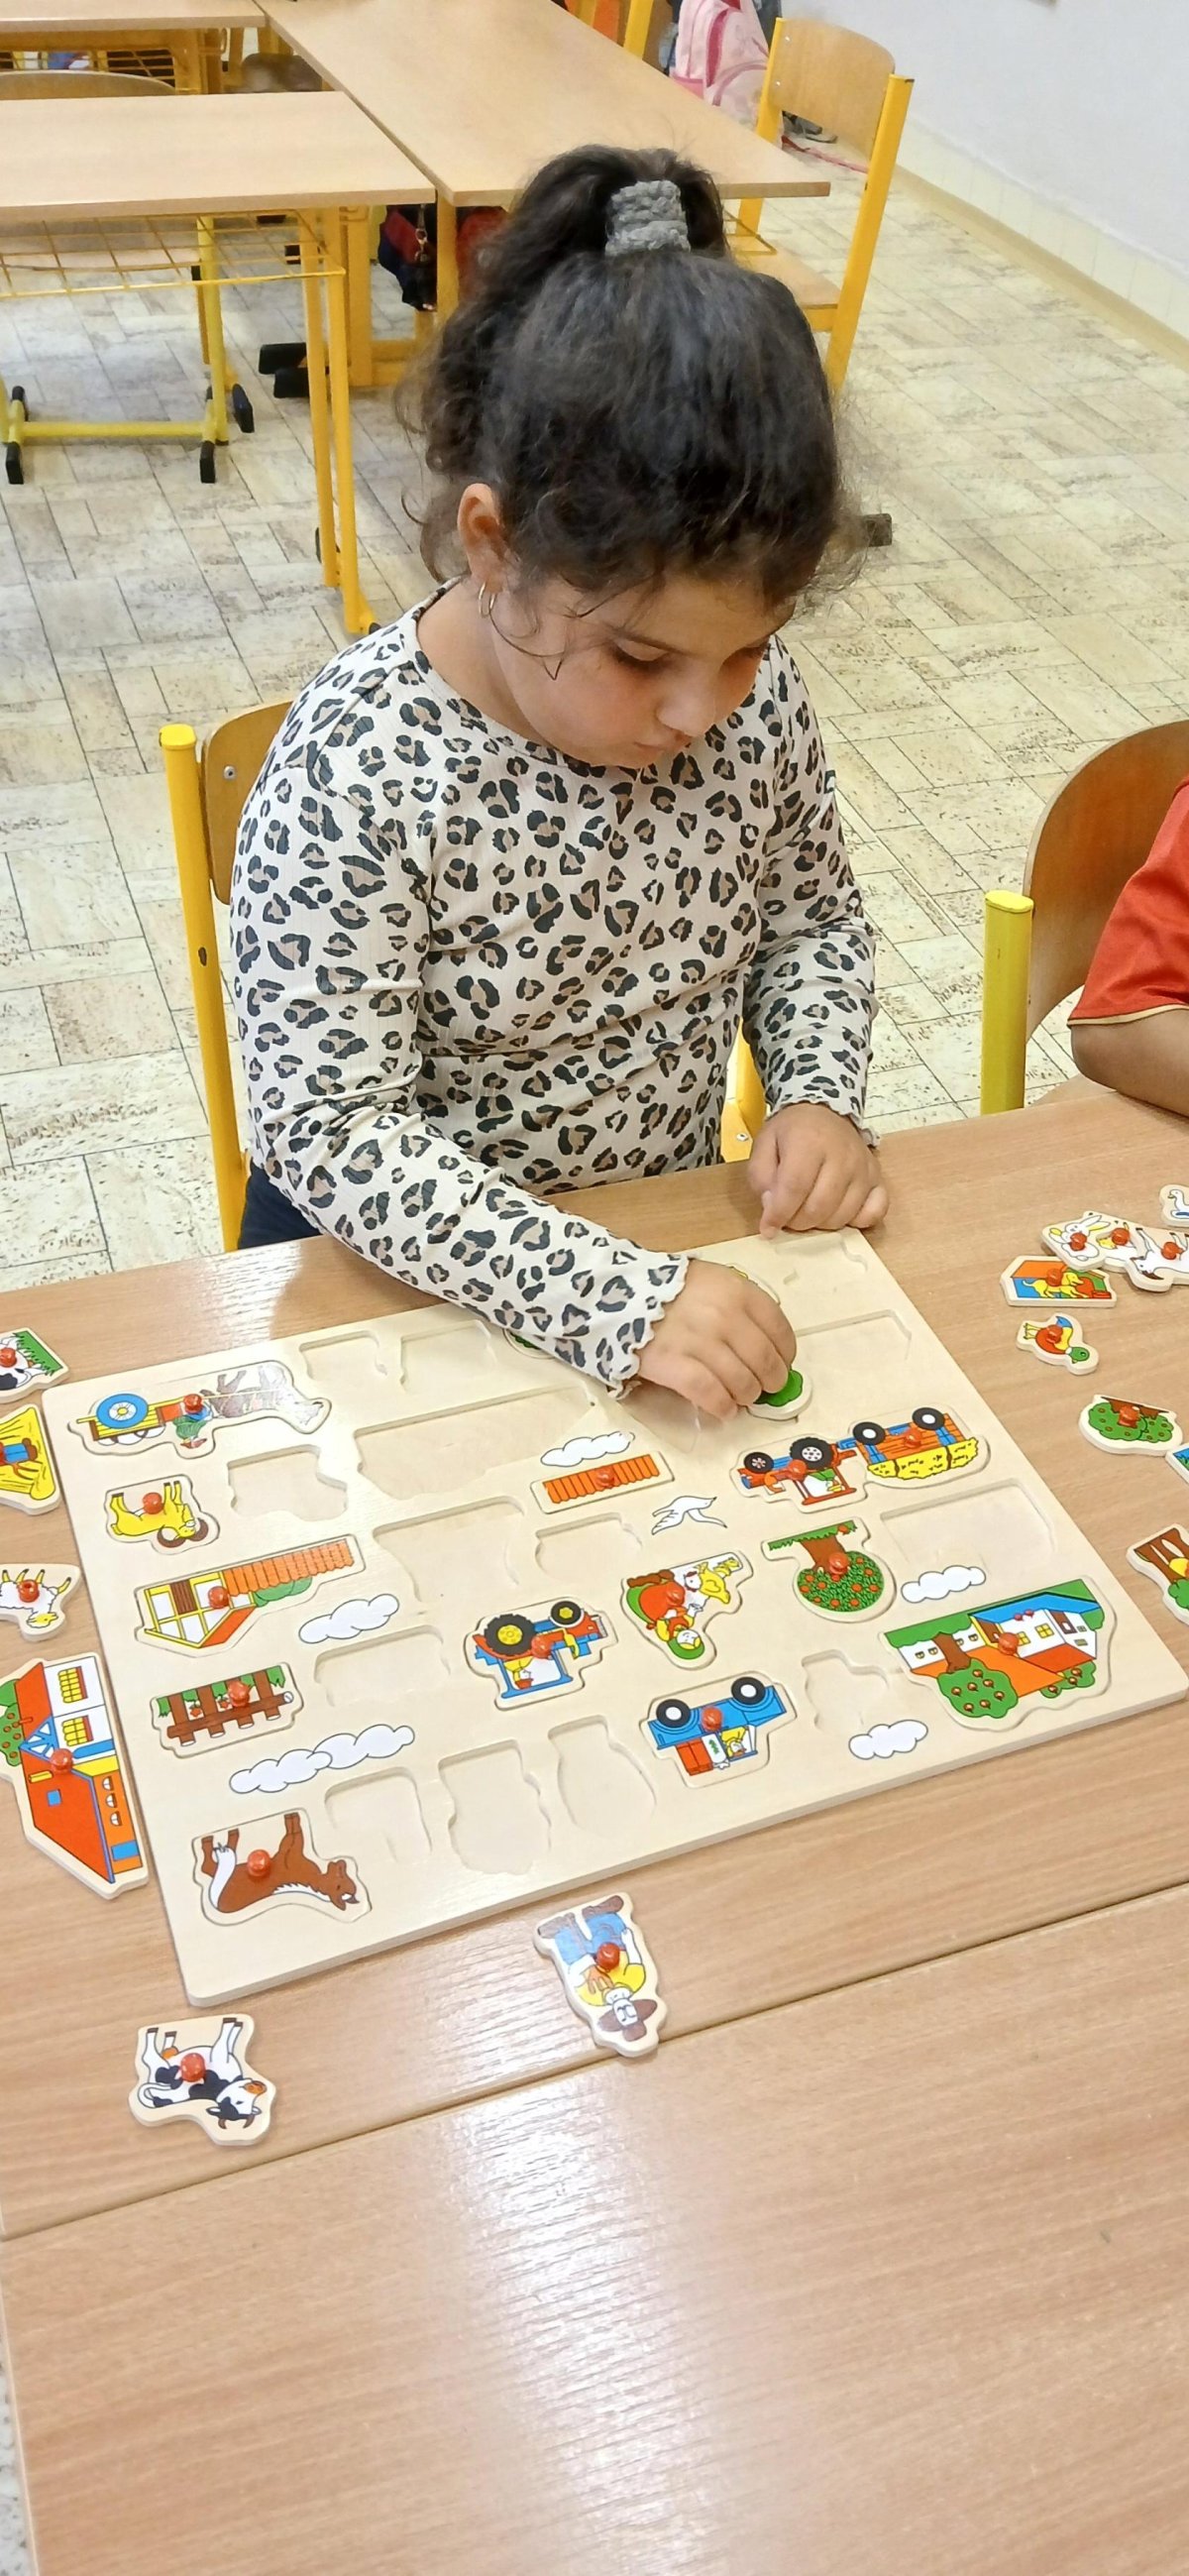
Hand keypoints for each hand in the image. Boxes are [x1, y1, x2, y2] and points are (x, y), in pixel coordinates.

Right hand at [634, 1259, 796, 1422]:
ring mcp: (698, 1342)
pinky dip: (723, 1407)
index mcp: (738, 1291)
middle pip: (764, 1361)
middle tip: (763, 1388)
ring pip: (742, 1382)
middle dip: (770, 1381)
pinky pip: (711, 1395)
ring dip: (746, 1396)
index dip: (785, 1355)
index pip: (780, 1330)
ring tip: (740, 1398)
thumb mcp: (714, 1281)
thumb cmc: (671, 1287)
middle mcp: (724, 1316)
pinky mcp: (674, 1365)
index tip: (781, 1364)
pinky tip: (724, 1410)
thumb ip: (742, 1306)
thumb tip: (769, 1346)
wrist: (620, 1292)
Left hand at [748, 1103, 886, 1236]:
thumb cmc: (791, 1132)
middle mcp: (842, 1155)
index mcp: (809, 1142)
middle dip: (798, 1222)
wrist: (824, 1112)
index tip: (768, 1228)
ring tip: (809, 1210)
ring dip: (821, 1223)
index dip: (779, 1214)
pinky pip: (873, 1212)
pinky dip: (857, 1221)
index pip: (795, 1188)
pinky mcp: (877, 1178)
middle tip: (789, 1215)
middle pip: (819, 1207)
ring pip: (842, 1215)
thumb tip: (772, 1210)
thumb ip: (761, 1178)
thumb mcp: (764, 1145)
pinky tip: (839, 1212)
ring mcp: (864, 1168)